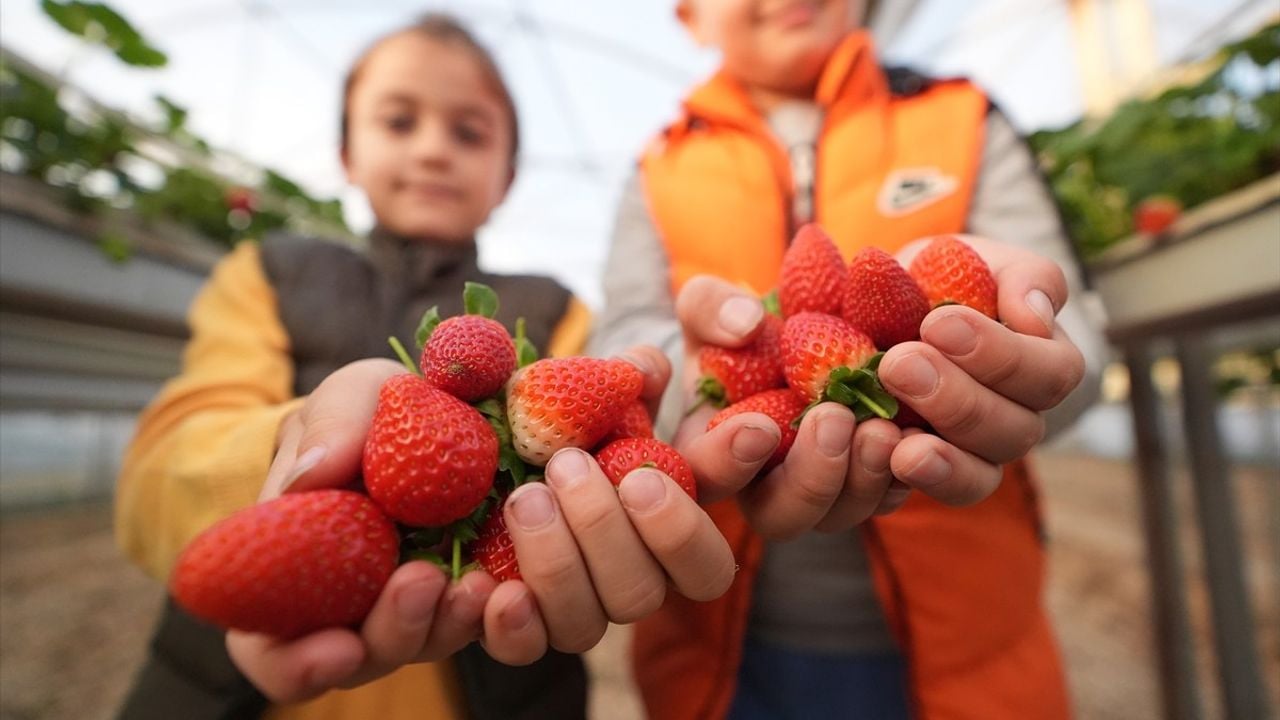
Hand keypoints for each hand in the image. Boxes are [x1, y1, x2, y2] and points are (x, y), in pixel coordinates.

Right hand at [227, 359, 541, 701]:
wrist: (439, 409)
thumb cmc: (370, 413)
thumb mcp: (352, 398)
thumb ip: (331, 426)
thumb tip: (310, 476)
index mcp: (293, 572)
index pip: (274, 650)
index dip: (297, 664)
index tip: (339, 646)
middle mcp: (351, 604)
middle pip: (360, 659)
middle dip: (392, 633)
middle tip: (420, 581)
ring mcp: (414, 602)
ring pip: (424, 646)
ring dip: (446, 625)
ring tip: (473, 583)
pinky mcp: (471, 591)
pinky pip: (481, 625)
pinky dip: (492, 615)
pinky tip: (506, 587)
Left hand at [502, 345, 736, 653]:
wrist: (506, 459)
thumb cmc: (569, 421)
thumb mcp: (602, 389)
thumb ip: (630, 375)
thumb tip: (643, 369)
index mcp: (674, 521)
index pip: (726, 506)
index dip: (738, 476)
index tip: (752, 427)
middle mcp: (639, 577)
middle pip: (652, 589)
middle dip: (609, 527)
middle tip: (570, 464)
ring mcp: (584, 608)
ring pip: (592, 621)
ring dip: (560, 562)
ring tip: (527, 498)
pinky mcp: (525, 627)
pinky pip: (527, 649)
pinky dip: (514, 625)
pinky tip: (494, 587)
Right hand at [669, 277, 908, 540]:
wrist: (814, 321)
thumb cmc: (745, 323)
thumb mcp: (713, 304)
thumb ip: (711, 309)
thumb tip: (745, 324)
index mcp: (711, 449)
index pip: (706, 477)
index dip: (726, 462)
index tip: (757, 425)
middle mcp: (764, 485)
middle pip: (781, 517)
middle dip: (811, 478)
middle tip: (833, 420)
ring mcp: (822, 491)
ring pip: (842, 515)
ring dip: (865, 478)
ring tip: (884, 426)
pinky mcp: (871, 481)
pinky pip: (891, 496)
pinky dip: (907, 471)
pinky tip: (921, 433)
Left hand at [876, 235, 1085, 503]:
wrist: (885, 305)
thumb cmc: (945, 279)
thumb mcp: (980, 261)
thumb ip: (1023, 278)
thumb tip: (1035, 314)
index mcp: (1044, 366)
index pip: (1048, 375)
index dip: (999, 356)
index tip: (937, 323)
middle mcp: (1017, 419)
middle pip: (1013, 431)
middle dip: (955, 398)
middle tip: (898, 363)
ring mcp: (974, 455)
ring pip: (978, 476)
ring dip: (938, 456)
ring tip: (887, 431)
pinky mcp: (927, 473)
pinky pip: (927, 495)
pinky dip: (904, 482)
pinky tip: (879, 457)